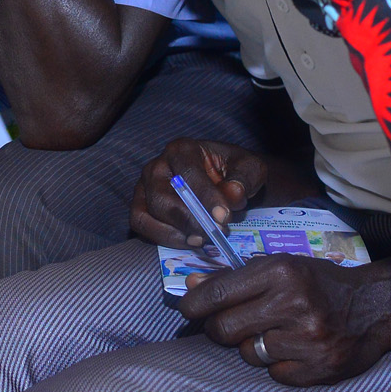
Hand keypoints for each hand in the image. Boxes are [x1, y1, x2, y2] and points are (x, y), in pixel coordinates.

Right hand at [130, 137, 270, 247]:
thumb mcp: (250, 169)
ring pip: (148, 213)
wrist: (227, 181)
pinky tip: (187, 242)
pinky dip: (162, 237)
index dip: (204, 198)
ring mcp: (145, 187)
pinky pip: (141, 225)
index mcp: (182, 149)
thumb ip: (243, 179)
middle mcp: (157, 166)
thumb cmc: (235, 172)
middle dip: (188, 220)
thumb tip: (232, 194)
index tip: (223, 218)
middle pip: (162, 196)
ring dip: (175, 232)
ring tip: (201, 241)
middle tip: (213, 234)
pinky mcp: (141, 206)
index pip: (188, 174)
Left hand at [180, 253, 390, 386]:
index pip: (218, 293)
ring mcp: (308, 339)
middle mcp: (293, 304)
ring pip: (248, 354)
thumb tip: (190, 284)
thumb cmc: (320, 283)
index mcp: (280, 272)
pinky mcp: (320, 368)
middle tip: (232, 325)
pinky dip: (279, 365)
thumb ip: (235, 278)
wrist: (377, 305)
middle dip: (220, 329)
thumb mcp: (281, 267)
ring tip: (276, 334)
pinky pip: (275, 374)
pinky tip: (296, 350)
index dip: (194, 305)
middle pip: (225, 329)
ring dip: (253, 347)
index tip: (187, 310)